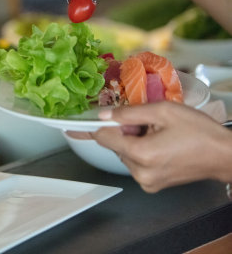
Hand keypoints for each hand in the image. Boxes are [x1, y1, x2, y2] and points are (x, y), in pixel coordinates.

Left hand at [93, 102, 231, 192]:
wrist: (224, 156)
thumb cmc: (199, 131)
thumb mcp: (163, 111)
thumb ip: (129, 112)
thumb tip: (103, 115)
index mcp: (141, 154)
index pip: (103, 138)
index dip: (95, 126)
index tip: (80, 123)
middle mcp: (139, 172)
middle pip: (114, 145)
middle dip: (124, 132)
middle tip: (147, 124)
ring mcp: (145, 181)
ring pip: (124, 154)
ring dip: (133, 142)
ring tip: (158, 135)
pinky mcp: (151, 185)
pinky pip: (135, 164)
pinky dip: (141, 153)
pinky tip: (160, 146)